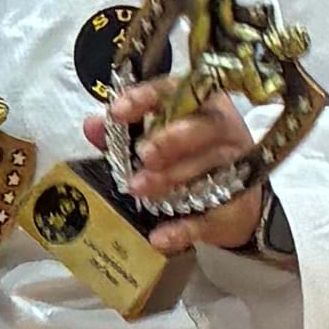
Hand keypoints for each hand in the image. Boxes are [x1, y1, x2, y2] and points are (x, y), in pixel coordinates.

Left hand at [87, 76, 262, 254]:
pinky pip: (209, 218)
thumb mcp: (157, 140)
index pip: (178, 90)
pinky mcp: (235, 208)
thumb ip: (123, 133)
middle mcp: (225, 131)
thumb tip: (92, 125)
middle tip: (143, 155)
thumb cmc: (190, 158)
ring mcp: (237, 169)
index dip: (147, 97)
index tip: (118, 112)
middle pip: (204, 127)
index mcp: (203, 105)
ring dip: (170, 179)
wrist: (234, 205)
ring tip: (139, 189)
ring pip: (207, 169)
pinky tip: (159, 238)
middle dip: (170, 140)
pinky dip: (182, 229)